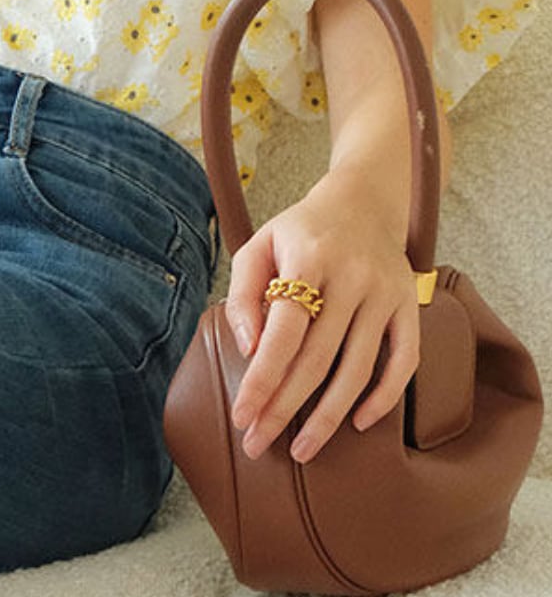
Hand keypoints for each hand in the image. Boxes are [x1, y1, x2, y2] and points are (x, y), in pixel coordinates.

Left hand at [224, 167, 418, 463]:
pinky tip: (357, 423)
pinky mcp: (410, 306)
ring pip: (358, 369)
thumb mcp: (258, 247)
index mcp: (309, 259)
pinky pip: (404, 362)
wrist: (361, 203)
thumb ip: (245, 294)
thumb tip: (249, 349)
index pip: (283, 333)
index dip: (262, 379)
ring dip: (328, 417)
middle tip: (258, 444)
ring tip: (300, 449)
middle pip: (316, 359)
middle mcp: (352, 278)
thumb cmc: (298, 232)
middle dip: (284, 408)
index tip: (241, 416)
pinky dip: (383, 397)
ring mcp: (386, 294)